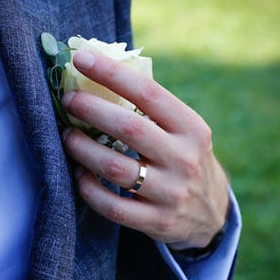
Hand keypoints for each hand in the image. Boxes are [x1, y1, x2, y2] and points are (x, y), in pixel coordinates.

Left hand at [62, 50, 228, 249]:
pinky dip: (89, 189)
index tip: (81, 58)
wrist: (211, 214)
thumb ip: (151, 109)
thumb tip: (98, 72)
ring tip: (67, 137)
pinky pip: (112, 206)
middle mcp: (184, 159)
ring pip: (115, 168)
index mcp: (191, 128)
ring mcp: (171, 193)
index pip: (148, 92)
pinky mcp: (157, 222)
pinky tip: (79, 175)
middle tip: (68, 100)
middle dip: (91, 109)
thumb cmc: (184, 159)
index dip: (111, 74)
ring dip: (82, 149)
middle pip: (128, 128)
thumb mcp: (183, 132)